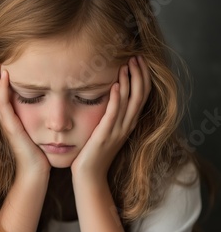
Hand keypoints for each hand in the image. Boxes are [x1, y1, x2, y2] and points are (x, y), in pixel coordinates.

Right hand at [0, 59, 50, 176]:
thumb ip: (39, 120)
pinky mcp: (10, 127)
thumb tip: (50, 111)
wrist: (35, 174)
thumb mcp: (38, 133)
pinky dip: (2, 89)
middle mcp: (6, 119)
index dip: (0, 79)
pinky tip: (6, 76)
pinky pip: (3, 104)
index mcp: (11, 119)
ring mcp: (6, 123)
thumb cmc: (39, 155)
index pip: (1, 94)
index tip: (3, 62)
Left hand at [71, 56, 150, 181]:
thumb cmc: (93, 152)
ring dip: (129, 82)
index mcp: (128, 123)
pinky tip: (116, 85)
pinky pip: (113, 115)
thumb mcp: (106, 129)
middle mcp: (126, 126)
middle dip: (139, 74)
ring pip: (129, 102)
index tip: (138, 59)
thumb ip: (111, 114)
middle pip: (139, 96)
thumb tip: (110, 95)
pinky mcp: (105, 136)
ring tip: (127, 64)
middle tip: (136, 56)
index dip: (143, 77)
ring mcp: (117, 131)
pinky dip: (116, 100)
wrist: (89, 175)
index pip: (141, 96)